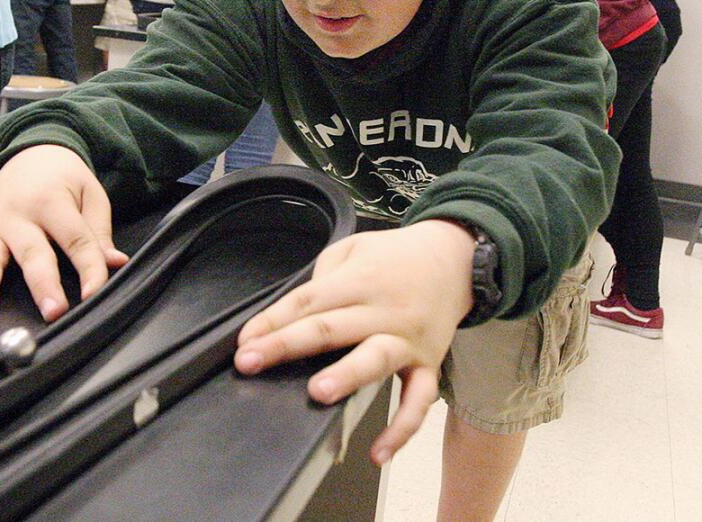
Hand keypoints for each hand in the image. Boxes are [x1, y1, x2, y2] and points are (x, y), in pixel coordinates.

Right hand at [0, 145, 128, 320]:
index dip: (90, 270)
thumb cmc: (65, 179)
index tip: (96, 296)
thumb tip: (115, 264)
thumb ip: (98, 232)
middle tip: (52, 311)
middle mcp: (19, 214)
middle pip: (32, 252)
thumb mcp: (91, 195)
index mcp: (53, 202)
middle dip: (42, 283)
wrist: (31, 151)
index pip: (75, 241)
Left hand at [233, 219, 476, 464]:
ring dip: (346, 375)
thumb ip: (323, 277)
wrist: (457, 259)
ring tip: (318, 391)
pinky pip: (418, 401)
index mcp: (359, 280)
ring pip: (376, 359)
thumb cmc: (394, 257)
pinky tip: (378, 453)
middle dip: (288, 345)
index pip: (308, 301)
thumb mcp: (353, 249)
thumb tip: (288, 314)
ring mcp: (407, 340)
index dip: (273, 320)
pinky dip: (402, 429)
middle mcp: (383, 311)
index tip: (244, 342)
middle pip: (331, 328)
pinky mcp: (428, 365)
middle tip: (252, 362)